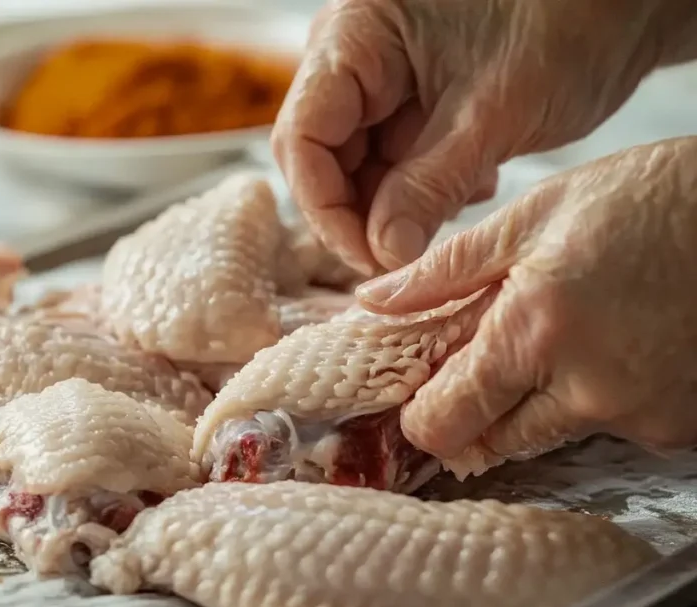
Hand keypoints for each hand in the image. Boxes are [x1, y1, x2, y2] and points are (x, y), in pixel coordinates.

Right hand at [272, 0, 683, 276]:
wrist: (626, 5)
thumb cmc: (569, 22)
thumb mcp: (493, 114)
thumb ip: (427, 187)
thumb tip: (383, 255)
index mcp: (355, 35)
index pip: (303, 137)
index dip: (326, 207)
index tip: (369, 257)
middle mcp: (353, 54)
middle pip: (320, 157)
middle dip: (361, 212)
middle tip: (404, 255)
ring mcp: (378, 78)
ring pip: (354, 167)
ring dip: (396, 204)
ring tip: (461, 195)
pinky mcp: (406, 100)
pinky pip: (389, 161)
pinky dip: (420, 188)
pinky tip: (471, 176)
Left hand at [354, 137, 696, 477]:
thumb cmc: (652, 199)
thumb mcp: (536, 215)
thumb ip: (444, 270)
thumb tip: (372, 301)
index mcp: (534, 332)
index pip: (443, 420)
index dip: (421, 413)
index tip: (421, 390)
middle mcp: (585, 390)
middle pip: (489, 442)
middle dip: (471, 412)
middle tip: (480, 364)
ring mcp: (639, 416)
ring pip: (546, 437)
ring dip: (531, 404)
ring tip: (555, 339)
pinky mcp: (678, 428)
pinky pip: (606, 431)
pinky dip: (591, 401)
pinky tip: (608, 348)